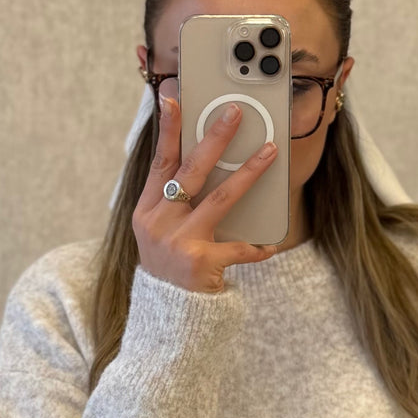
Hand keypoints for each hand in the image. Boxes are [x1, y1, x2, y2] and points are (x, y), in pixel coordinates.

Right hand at [132, 95, 279, 293]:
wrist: (168, 316)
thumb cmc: (170, 266)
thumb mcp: (161, 232)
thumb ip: (175, 201)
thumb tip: (208, 162)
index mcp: (147, 210)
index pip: (159, 162)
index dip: (166, 130)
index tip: (173, 100)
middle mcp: (159, 223)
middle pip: (191, 171)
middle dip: (215, 138)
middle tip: (235, 113)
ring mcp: (180, 242)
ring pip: (219, 199)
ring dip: (248, 173)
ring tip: (270, 153)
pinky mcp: (202, 263)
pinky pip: (238, 248)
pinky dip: (256, 248)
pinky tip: (270, 246)